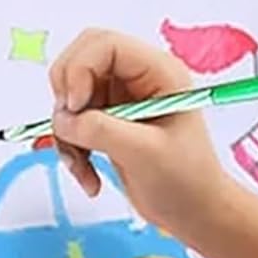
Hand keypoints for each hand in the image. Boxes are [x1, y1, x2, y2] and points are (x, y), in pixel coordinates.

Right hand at [49, 29, 228, 241]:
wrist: (195, 214)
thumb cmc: (185, 181)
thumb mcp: (144, 153)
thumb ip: (100, 129)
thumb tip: (61, 118)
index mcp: (159, 72)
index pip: (105, 44)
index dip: (80, 67)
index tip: (75, 106)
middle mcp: (139, 78)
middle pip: (81, 60)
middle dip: (66, 95)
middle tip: (70, 130)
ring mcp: (122, 99)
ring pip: (71, 96)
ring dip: (67, 133)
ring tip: (82, 167)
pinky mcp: (109, 122)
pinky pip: (73, 123)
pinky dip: (72, 149)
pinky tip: (89, 178)